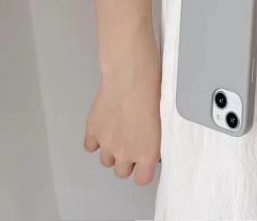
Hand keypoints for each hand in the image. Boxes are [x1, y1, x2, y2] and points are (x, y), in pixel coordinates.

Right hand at [84, 27, 160, 185]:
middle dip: (128, 159)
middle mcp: (126, 153)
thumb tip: (156, 143)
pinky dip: (96, 139)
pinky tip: (105, 127)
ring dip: (112, 150)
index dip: (144, 170)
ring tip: (120, 132)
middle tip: (133, 142)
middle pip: (122, 171)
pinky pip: (90, 146)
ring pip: (106, 160)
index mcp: (147, 153)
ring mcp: (107, 144)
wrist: (132, 77)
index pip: (143, 179)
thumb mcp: (165, 119)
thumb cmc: (153, 92)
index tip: (146, 162)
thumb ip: (157, 138)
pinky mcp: (93, 131)